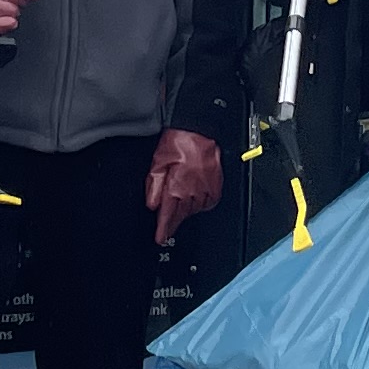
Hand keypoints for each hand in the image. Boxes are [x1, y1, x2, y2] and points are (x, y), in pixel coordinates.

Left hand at [145, 128, 224, 244]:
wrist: (199, 129)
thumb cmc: (179, 141)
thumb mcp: (157, 162)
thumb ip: (154, 186)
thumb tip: (152, 205)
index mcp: (176, 188)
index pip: (168, 216)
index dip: (163, 230)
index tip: (160, 239)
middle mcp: (192, 192)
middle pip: (181, 215)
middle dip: (173, 221)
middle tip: (166, 226)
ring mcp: (206, 190)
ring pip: (194, 210)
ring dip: (185, 212)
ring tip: (178, 207)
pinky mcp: (216, 186)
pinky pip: (209, 203)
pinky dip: (200, 205)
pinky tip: (194, 200)